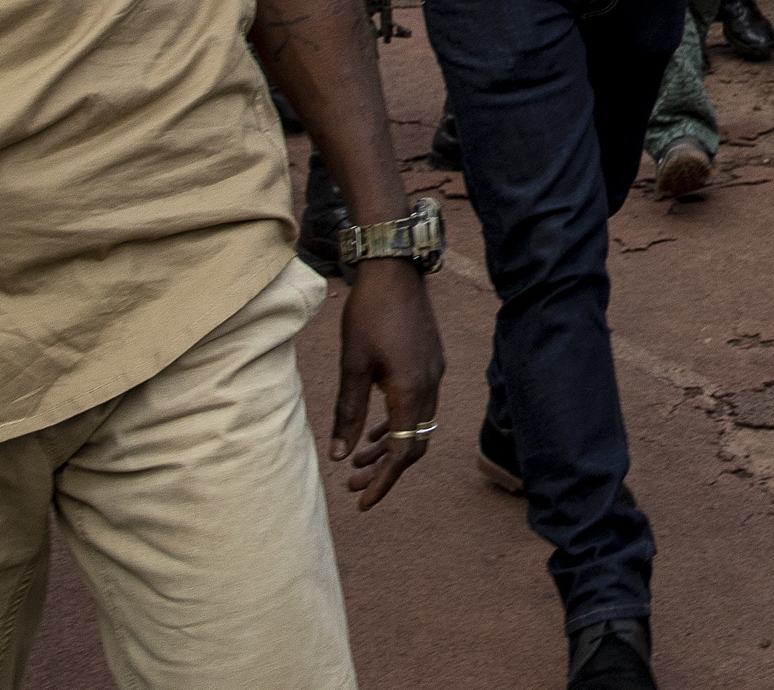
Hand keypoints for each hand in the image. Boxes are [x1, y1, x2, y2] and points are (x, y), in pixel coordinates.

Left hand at [329, 258, 443, 511]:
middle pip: (414, 445)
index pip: (402, 452)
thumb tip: (340, 456)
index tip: (362, 502)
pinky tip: (374, 431)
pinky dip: (397, 425)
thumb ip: (348, 413)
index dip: (383, 482)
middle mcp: (430, 385)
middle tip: (353, 485)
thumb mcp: (352, 366)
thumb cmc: (369, 314)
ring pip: (416, 426)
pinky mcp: (429, 362)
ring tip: (358, 462)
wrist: (394, 270)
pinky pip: (418, 407)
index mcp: (411, 390)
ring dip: (389, 448)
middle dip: (385, 470)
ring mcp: (433, 373)